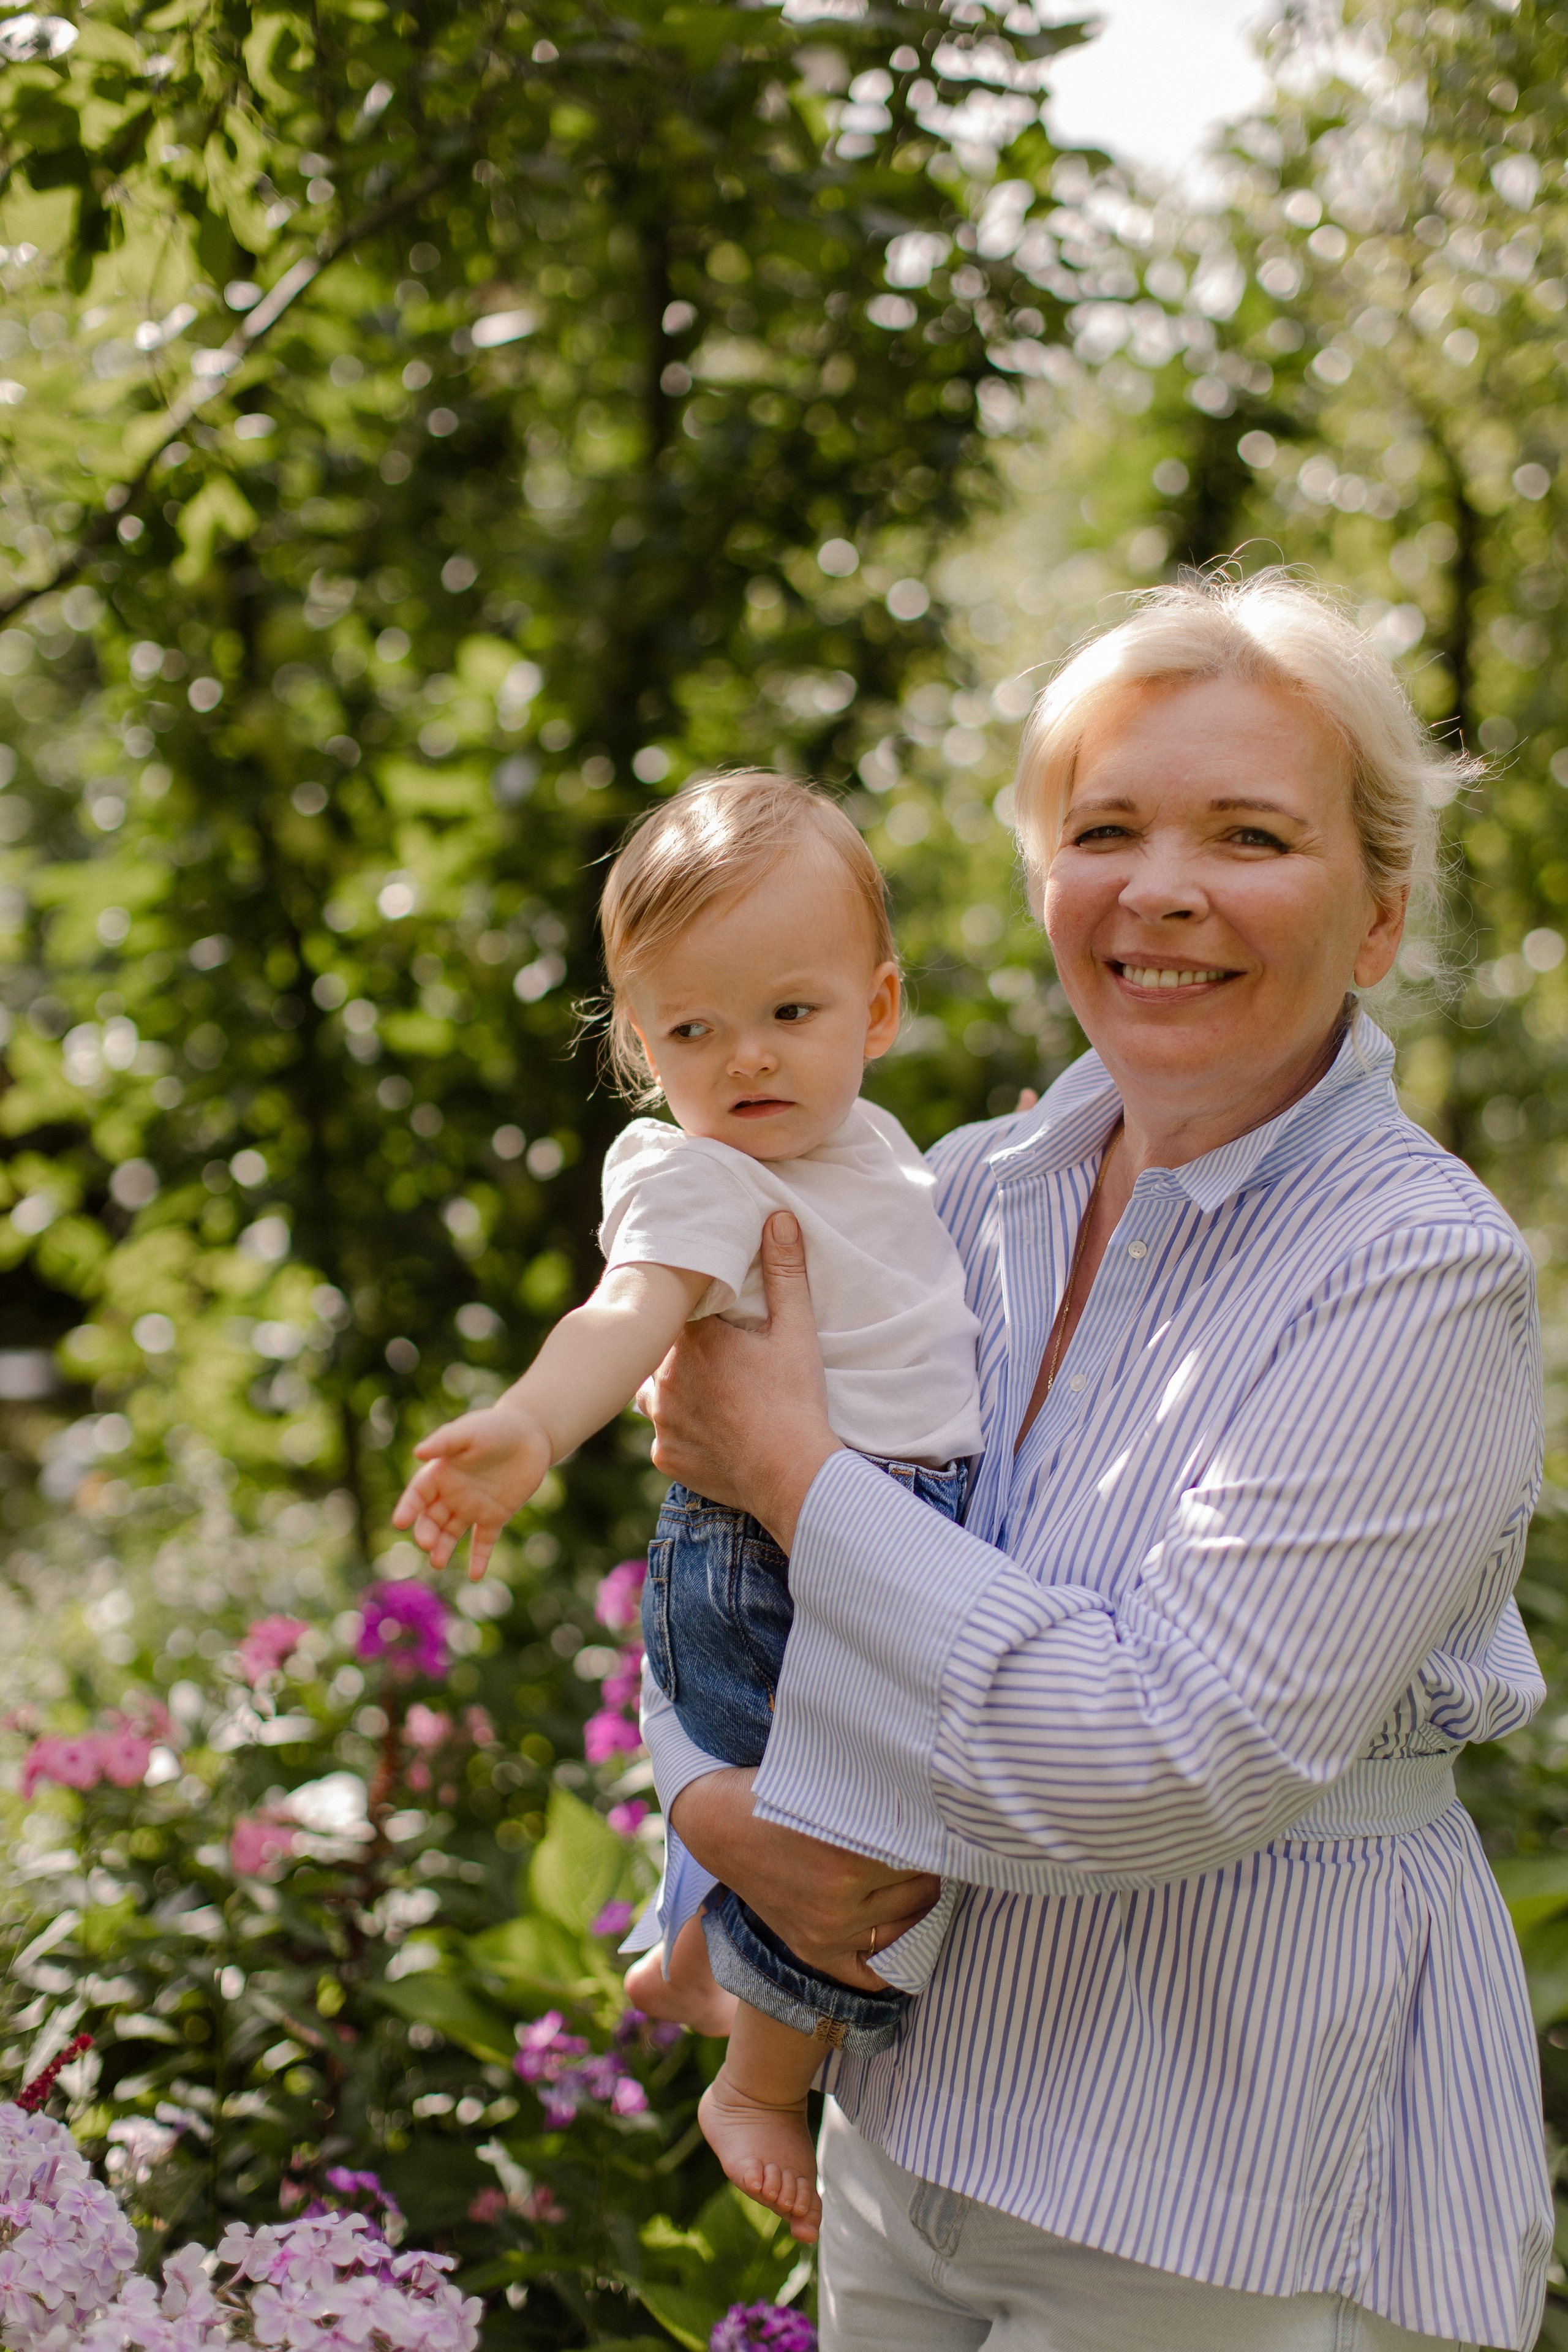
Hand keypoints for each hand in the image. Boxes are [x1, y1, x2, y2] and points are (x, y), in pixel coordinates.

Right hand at [391, 1402, 549, 1579]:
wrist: (531, 1434)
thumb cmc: (495, 1427)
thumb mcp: (469, 1432)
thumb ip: (445, 1442)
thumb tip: (418, 1452)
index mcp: (440, 1473)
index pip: (418, 1495)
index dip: (408, 1508)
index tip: (400, 1522)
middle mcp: (452, 1494)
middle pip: (432, 1518)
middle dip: (426, 1532)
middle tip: (426, 1544)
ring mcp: (472, 1507)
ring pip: (452, 1533)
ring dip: (443, 1548)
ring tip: (438, 1562)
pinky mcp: (495, 1516)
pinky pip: (483, 1541)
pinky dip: (479, 1558)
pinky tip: (475, 1575)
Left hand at [640, 1212, 840, 1549]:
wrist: (792, 1475)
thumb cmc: (795, 1399)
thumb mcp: (796, 1330)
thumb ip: (784, 1271)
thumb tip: (777, 1217)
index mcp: (693, 1337)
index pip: (676, 1308)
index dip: (691, 1307)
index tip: (710, 1312)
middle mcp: (663, 1375)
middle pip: (662, 1347)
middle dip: (683, 1347)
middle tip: (717, 1355)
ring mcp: (660, 1418)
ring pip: (653, 1389)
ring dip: (673, 1385)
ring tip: (708, 1388)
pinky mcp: (664, 1454)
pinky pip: (663, 1432)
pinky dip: (681, 1427)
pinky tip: (708, 1427)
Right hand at [670, 1769, 941, 1991]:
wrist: (719, 1824)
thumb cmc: (779, 1792)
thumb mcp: (830, 1785)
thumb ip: (879, 1798)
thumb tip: (931, 1793)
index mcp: (847, 1858)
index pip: (924, 1855)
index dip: (936, 1835)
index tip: (940, 1823)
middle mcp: (838, 1903)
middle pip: (921, 1889)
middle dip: (930, 1865)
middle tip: (932, 1845)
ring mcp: (827, 1933)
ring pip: (907, 1926)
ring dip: (919, 1902)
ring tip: (919, 1876)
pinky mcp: (815, 1951)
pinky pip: (873, 1972)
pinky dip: (895, 1956)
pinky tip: (904, 1927)